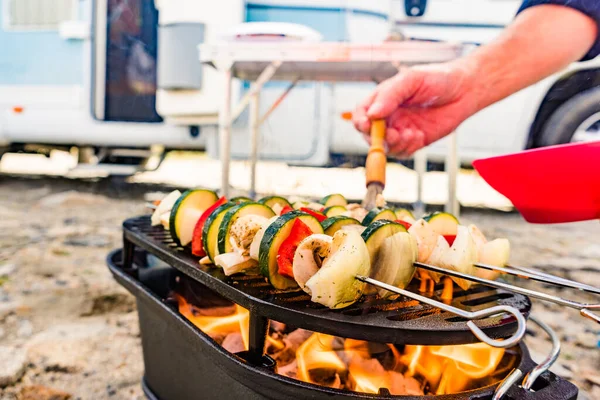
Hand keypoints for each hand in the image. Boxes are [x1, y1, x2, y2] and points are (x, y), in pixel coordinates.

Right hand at [352, 61, 479, 157]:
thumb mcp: (411, 79)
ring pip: (386, 147)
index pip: (362, 114)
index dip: (360, 122)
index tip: (367, 125)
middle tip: (393, 134)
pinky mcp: (414, 141)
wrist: (465, 89)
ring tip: (410, 134)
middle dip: (378, 138)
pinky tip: (418, 135)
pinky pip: (403, 152)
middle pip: (370, 135)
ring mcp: (400, 130)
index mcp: (382, 100)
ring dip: (395, 144)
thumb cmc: (437, 78)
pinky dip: (408, 147)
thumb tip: (372, 113)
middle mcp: (389, 116)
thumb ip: (390, 95)